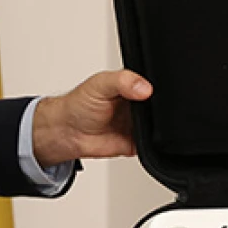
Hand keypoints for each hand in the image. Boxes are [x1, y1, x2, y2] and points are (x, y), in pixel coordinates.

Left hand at [32, 70, 151, 166]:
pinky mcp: (137, 142)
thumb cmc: (78, 105)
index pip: (153, 84)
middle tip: (146, 108)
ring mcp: (138, 124)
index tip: (153, 91)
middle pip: (160, 105)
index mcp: (131, 86)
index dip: (157, 86)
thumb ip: (122, 81)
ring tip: (140, 122)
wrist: (67, 133)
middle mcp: (136, 104)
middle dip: (159, 108)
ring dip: (156, 126)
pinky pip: (153, 145)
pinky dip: (152, 144)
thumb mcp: (99, 84)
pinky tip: (143, 137)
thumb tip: (144, 87)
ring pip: (159, 126)